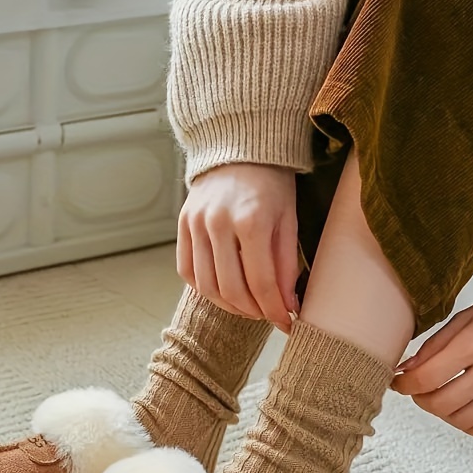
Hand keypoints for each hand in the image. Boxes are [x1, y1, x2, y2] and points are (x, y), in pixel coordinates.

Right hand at [177, 163, 299, 330]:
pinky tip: (224, 291)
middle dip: (254, 312)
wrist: (240, 149)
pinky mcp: (182, 226)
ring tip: (249, 307)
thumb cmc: (271, 184)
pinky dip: (205, 290)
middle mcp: (218, 224)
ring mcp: (195, 225)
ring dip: (230, 306)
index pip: (261, 282)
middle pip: (232, 290)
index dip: (275, 310)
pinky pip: (188, 271)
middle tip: (268, 315)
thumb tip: (288, 305)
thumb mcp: (289, 220)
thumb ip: (287, 264)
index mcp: (251, 221)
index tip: (286, 323)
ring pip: (207, 286)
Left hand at [391, 287, 472, 439]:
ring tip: (442, 397)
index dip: (405, 384)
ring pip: (462, 421)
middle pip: (441, 403)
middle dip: (421, 399)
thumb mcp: (465, 318)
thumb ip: (434, 346)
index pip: (427, 377)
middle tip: (419, 390)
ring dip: (443, 413)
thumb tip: (406, 369)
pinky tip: (465, 411)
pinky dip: (469, 426)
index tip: (399, 382)